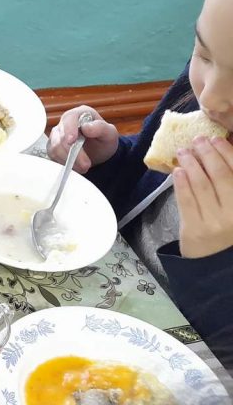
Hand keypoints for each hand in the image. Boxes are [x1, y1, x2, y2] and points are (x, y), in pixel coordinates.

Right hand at [47, 106, 119, 172]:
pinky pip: (52, 156)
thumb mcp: (110, 134)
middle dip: (72, 153)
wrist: (99, 153)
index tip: (72, 141)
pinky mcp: (53, 147)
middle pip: (61, 136)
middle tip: (85, 164)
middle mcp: (65, 123)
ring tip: (83, 167)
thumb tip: (86, 127)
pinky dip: (63, 163)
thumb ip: (101, 128)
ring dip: (68, 160)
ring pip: (55, 148)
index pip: (69, 118)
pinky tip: (74, 166)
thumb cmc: (104, 141)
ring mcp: (57, 135)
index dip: (69, 129)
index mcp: (80, 114)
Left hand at [174, 136, 232, 257]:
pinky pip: (186, 201)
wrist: (217, 265)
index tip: (216, 139)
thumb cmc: (228, 232)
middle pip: (220, 175)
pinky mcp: (194, 230)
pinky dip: (181, 183)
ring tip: (184, 151)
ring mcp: (215, 222)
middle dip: (207, 153)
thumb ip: (231, 185)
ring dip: (191, 164)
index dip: (227, 152)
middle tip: (196, 139)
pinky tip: (177, 171)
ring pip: (201, 185)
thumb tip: (219, 155)